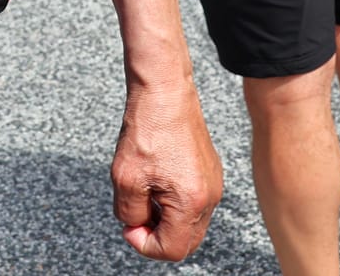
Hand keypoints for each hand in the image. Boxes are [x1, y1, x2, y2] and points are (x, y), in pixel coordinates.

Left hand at [112, 80, 221, 260]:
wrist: (165, 91)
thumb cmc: (148, 128)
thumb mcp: (126, 178)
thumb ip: (130, 214)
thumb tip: (136, 226)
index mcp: (192, 202)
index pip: (171, 249)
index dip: (144, 244)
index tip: (129, 227)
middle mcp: (210, 196)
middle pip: (185, 241)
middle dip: (156, 235)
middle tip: (135, 215)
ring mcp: (213, 183)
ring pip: (189, 222)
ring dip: (165, 218)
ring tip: (144, 193)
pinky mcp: (209, 170)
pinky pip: (193, 202)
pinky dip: (173, 202)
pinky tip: (156, 181)